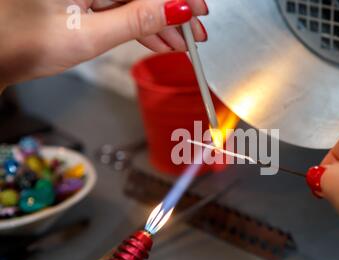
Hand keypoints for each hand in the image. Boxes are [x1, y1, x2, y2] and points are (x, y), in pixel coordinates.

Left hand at [0, 0, 207, 87]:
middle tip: (194, 33)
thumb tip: (174, 8)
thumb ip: (136, 21)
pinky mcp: (86, 0)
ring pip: (136, 2)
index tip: (198, 12)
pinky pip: (122, 9)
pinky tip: (158, 41)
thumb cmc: (25, 42)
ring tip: (180, 45)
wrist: (0, 55)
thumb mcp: (90, 35)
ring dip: (160, 24)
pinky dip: (141, 27)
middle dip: (173, 12)